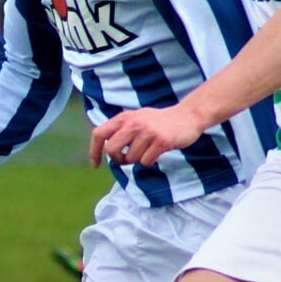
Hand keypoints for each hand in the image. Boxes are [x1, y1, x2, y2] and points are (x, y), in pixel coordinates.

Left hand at [89, 103, 209, 167]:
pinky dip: (149, 161)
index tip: (95, 165)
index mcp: (124, 117)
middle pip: (111, 150)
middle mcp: (133, 123)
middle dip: (118, 159)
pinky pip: (145, 162)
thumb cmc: (159, 122)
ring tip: (148, 149)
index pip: (99, 134)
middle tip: (127, 159)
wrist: (187, 116)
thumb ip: (121, 129)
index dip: (94, 151)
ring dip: (138, 160)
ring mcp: (147, 132)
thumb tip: (105, 149)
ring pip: (130, 159)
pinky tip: (157, 151)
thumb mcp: (137, 118)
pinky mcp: (160, 141)